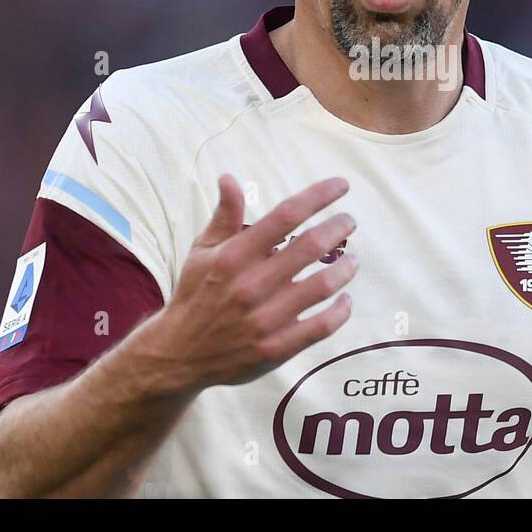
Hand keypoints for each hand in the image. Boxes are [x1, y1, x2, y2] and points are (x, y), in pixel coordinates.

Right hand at [146, 174, 356, 394]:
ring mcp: (264, 319)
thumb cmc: (195, 294)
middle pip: (310, 246)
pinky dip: (340, 312)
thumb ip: (224, 216)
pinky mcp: (275, 348)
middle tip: (349, 222)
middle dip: (338, 228)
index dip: (318, 196)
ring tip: (353, 260)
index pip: (285, 215)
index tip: (342, 186)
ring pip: (322, 286)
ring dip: (345, 269)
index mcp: (234, 256)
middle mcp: (250, 285)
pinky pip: (320, 327)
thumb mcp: (202, 251)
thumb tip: (229, 177)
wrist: (178, 354)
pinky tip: (345, 300)